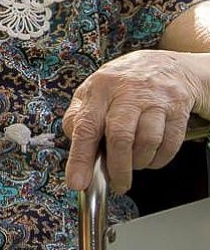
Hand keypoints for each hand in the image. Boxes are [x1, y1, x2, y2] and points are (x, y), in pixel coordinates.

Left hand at [63, 50, 196, 192]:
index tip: (77, 182)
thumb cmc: (122, 83)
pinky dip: (158, 159)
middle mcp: (127, 92)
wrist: (165, 66)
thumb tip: (72, 146)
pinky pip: (169, 144)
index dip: (80, 158)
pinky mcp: (178, 109)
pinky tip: (150, 157)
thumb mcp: (93, 92)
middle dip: (117, 168)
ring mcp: (155, 100)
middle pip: (120, 137)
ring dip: (139, 163)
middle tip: (116, 184)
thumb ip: (79, 117)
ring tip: (133, 164)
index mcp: (99, 88)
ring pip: (147, 142)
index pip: (86, 126)